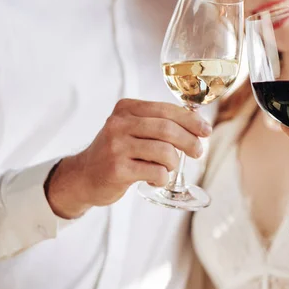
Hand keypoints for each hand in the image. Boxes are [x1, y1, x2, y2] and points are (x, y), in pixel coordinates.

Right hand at [46, 99, 211, 218]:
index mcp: (126, 109)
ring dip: (174, 163)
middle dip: (190, 141)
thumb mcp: (131, 129)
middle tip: (198, 152)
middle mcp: (119, 124)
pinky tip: (154, 179)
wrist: (82, 177)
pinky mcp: (118, 169)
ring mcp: (117, 146)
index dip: (191, 120)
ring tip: (168, 168)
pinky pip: (156, 172)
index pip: (166, 109)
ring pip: (165, 151)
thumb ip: (157, 123)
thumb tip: (196, 122)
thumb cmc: (116, 152)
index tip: (205, 131)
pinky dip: (162, 178)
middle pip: (168, 129)